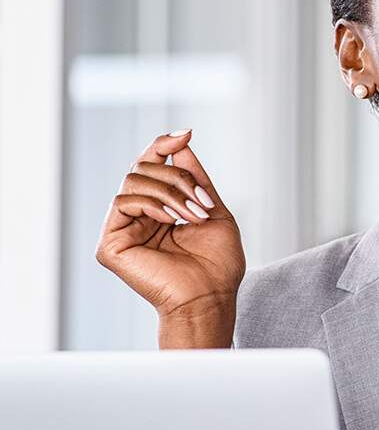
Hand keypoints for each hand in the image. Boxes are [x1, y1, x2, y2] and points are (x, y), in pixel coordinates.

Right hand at [96, 130, 244, 347]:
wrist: (211, 296)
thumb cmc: (217, 264)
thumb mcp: (213, 209)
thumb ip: (196, 178)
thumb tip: (181, 142)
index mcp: (159, 209)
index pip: (151, 166)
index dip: (163, 145)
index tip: (186, 133)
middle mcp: (137, 216)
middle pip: (143, 168)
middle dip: (178, 177)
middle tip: (201, 201)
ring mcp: (122, 229)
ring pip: (134, 181)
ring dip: (171, 192)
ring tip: (193, 215)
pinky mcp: (111, 243)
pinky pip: (123, 202)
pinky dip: (152, 204)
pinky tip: (172, 221)